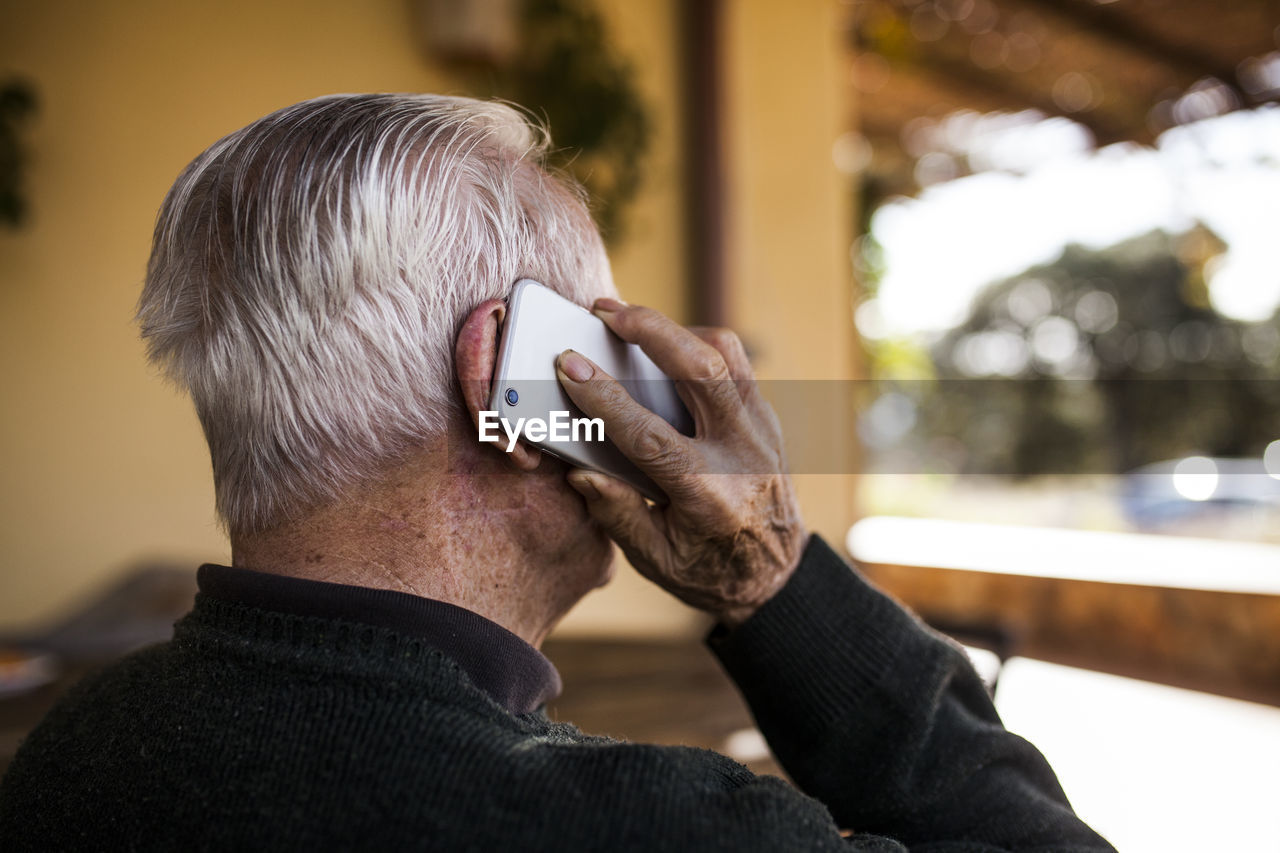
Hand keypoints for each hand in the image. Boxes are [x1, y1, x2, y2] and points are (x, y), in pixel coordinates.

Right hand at [555, 298, 807, 626]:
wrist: (778, 575)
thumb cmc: (708, 570)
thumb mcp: (653, 558)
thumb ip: (616, 512)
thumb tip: (578, 470)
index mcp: (708, 496)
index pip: (649, 436)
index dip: (604, 398)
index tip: (569, 366)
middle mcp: (743, 454)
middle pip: (702, 370)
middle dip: (650, 330)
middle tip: (604, 311)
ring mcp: (762, 430)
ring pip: (726, 354)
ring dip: (676, 330)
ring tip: (630, 321)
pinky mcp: (766, 417)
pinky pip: (735, 364)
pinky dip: (697, 346)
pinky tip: (663, 350)